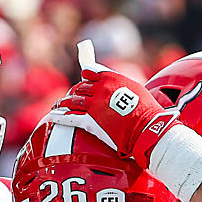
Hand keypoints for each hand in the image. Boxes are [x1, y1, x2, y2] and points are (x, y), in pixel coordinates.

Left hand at [43, 40, 199, 168]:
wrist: (148, 130)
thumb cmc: (147, 112)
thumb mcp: (135, 90)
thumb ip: (121, 86)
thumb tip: (116, 87)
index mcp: (112, 78)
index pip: (91, 71)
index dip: (85, 76)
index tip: (83, 79)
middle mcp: (100, 89)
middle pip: (80, 87)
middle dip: (75, 91)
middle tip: (71, 96)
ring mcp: (94, 105)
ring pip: (73, 101)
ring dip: (63, 102)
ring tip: (57, 105)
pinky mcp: (90, 121)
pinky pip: (70, 117)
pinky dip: (60, 116)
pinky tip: (53, 116)